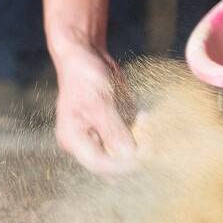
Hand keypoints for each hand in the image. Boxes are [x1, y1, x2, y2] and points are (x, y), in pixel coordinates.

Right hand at [52, 46, 137, 174]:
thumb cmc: (85, 77)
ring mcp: (97, 138)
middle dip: (133, 154)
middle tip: (149, 136)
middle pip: (112, 164)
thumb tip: (129, 155)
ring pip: (123, 155)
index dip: (122, 165)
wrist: (85, 56)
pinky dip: (139, 133)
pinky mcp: (110, 131)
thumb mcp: (100, 103)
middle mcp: (84, 144)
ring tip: (143, 117)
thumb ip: (114, 130)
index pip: (99, 164)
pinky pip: (128, 141)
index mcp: (73, 140)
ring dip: (139, 142)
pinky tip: (142, 116)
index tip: (144, 156)